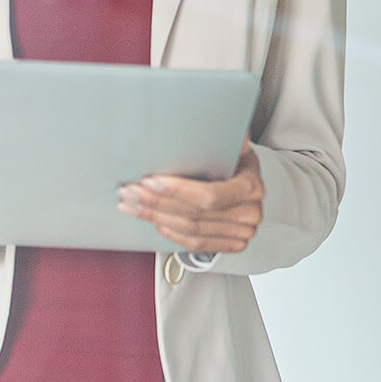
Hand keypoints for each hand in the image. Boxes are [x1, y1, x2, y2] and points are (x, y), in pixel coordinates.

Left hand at [118, 140, 263, 253]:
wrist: (249, 184)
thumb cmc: (238, 161)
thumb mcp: (235, 145)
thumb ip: (233, 139)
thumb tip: (238, 137)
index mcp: (250, 187)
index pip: (209, 195)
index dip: (177, 191)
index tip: (150, 181)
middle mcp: (249, 214)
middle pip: (194, 214)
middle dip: (156, 203)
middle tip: (130, 192)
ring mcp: (241, 233)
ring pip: (190, 230)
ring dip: (155, 217)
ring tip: (131, 205)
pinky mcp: (230, 244)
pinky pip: (195, 243)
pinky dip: (170, 232)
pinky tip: (152, 219)